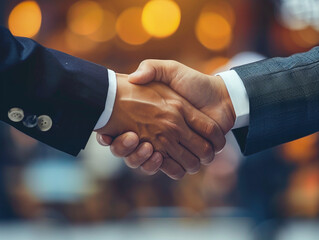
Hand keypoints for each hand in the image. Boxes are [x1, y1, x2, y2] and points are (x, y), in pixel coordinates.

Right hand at [95, 73, 225, 178]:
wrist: (219, 97)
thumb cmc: (193, 83)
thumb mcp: (170, 70)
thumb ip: (151, 68)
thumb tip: (132, 77)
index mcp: (148, 117)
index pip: (120, 131)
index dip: (108, 136)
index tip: (105, 134)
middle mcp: (154, 134)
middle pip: (128, 150)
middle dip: (122, 149)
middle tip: (130, 138)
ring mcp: (168, 146)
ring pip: (144, 163)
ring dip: (139, 159)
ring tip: (146, 146)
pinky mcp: (182, 155)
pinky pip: (168, 169)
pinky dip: (160, 167)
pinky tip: (158, 156)